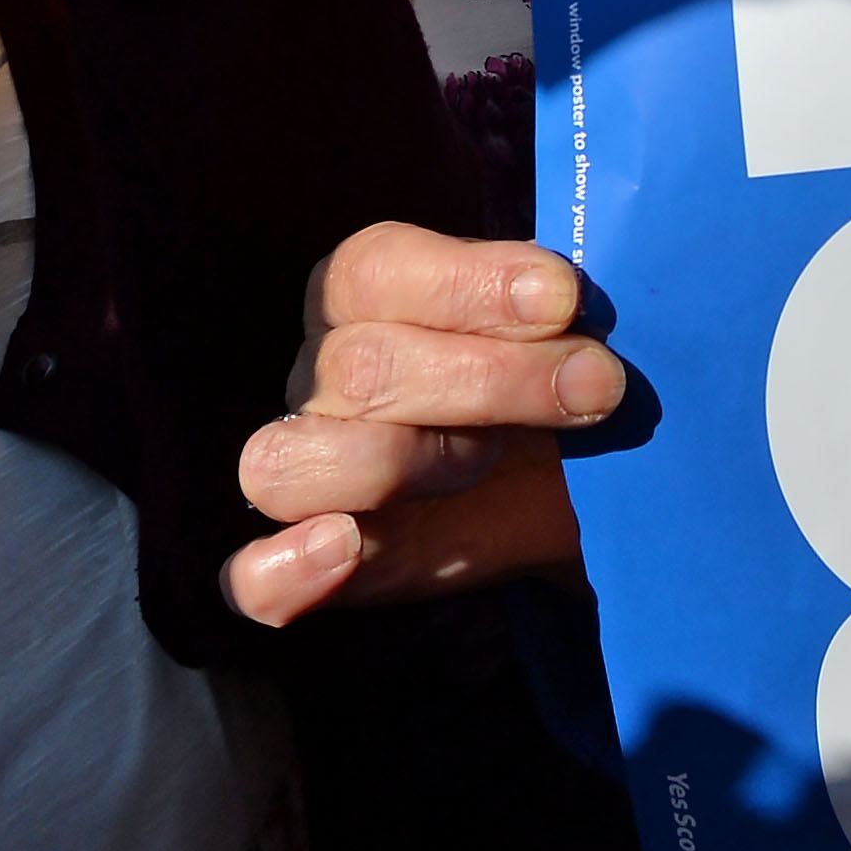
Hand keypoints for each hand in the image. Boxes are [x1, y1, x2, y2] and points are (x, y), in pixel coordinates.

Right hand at [227, 225, 630, 623]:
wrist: (587, 486)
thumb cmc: (574, 384)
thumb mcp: (579, 335)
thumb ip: (568, 311)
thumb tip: (572, 298)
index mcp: (371, 295)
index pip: (374, 271)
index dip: (468, 284)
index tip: (565, 300)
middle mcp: (322, 377)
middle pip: (356, 369)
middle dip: (489, 379)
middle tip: (597, 386)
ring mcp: (307, 474)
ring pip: (289, 463)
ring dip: (402, 464)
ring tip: (491, 463)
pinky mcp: (314, 571)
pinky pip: (252, 579)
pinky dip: (285, 569)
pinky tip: (345, 546)